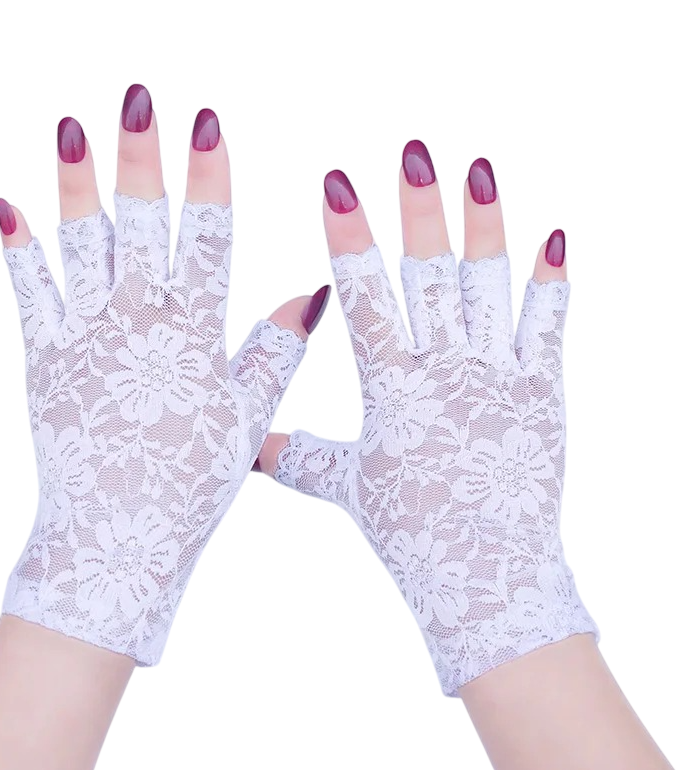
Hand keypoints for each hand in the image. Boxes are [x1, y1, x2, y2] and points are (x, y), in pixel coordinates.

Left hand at [0, 87, 329, 663]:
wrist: (116, 543)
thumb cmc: (189, 488)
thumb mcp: (244, 421)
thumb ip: (272, 352)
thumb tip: (312, 291)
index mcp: (194, 337)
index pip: (207, 240)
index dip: (208, 179)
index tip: (208, 125)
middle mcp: (138, 327)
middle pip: (141, 226)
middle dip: (141, 157)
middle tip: (138, 98)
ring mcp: (85, 341)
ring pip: (82, 247)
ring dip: (75, 184)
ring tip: (72, 128)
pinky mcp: (44, 361)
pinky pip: (29, 295)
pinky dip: (18, 250)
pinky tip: (7, 205)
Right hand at [258, 146, 595, 694]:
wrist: (488, 579)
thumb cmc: (412, 534)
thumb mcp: (350, 489)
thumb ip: (299, 456)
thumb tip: (251, 449)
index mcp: (392, 392)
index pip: (364, 300)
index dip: (351, 241)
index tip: (338, 186)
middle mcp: (444, 375)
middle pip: (429, 279)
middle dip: (418, 212)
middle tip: (413, 153)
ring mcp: (497, 380)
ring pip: (487, 290)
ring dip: (484, 229)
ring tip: (479, 173)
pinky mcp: (541, 393)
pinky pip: (546, 328)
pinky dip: (552, 282)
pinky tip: (556, 237)